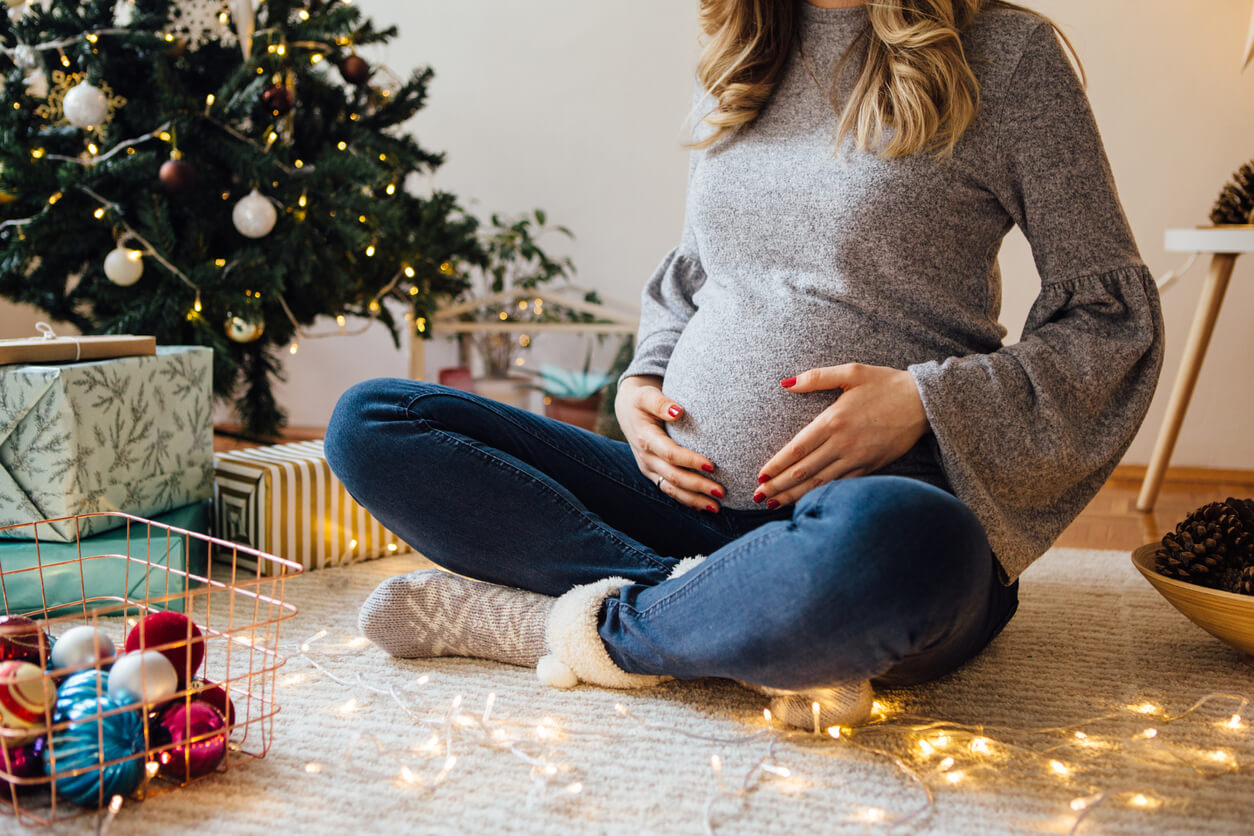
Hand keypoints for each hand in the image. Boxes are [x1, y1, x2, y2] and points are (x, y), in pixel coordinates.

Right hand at [615, 375, 724, 512]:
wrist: (627, 409)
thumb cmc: (642, 400)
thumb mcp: (647, 395)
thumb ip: (660, 403)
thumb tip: (677, 410)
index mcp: (645, 438)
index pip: (670, 453)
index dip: (690, 461)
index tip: (712, 465)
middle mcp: (646, 457)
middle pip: (673, 476)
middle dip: (697, 486)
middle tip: (721, 491)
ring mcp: (648, 468)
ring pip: (671, 489)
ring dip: (694, 499)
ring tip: (716, 507)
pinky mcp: (653, 473)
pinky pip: (669, 490)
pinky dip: (686, 500)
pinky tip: (704, 506)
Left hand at [754, 363, 929, 508]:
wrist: (924, 403)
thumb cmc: (886, 384)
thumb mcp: (851, 372)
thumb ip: (816, 377)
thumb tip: (786, 383)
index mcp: (834, 420)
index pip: (797, 448)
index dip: (777, 465)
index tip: (760, 476)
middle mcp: (843, 443)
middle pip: (803, 470)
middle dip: (778, 485)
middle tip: (757, 497)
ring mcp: (857, 459)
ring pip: (820, 482)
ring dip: (794, 495)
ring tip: (773, 504)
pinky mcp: (870, 467)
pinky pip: (841, 485)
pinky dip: (821, 495)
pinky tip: (807, 502)